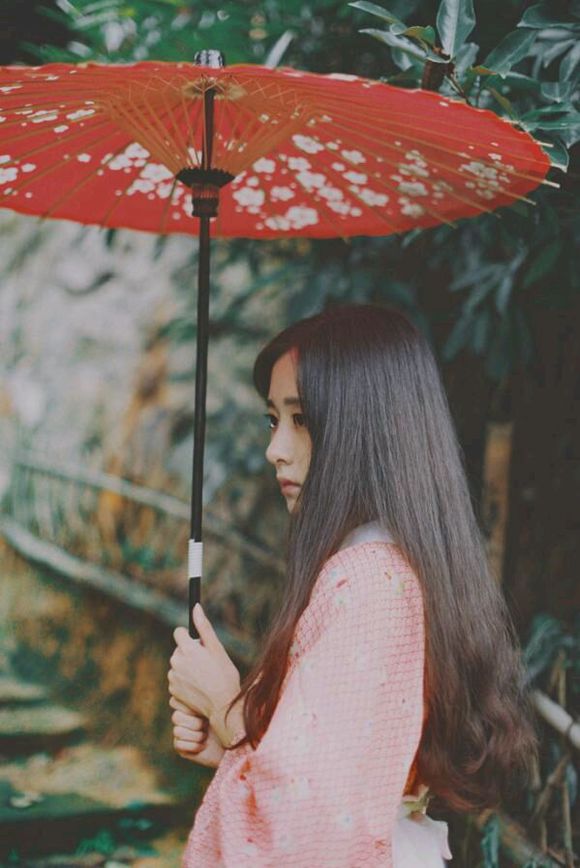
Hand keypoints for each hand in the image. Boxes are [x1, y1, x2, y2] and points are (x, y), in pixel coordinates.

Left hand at [169, 603, 240, 722]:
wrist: (222, 706)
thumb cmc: (224, 676)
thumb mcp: (217, 649)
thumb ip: (204, 627)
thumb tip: (196, 607)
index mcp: (187, 649)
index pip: (178, 633)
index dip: (189, 637)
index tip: (199, 644)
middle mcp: (176, 662)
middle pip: (179, 650)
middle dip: (189, 653)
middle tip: (206, 663)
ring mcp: (173, 677)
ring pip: (177, 665)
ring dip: (187, 667)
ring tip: (203, 677)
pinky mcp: (173, 691)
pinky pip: (176, 679)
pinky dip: (184, 681)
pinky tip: (198, 687)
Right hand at [170, 696, 224, 769]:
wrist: (232, 747)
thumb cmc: (229, 725)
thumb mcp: (219, 710)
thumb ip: (207, 700)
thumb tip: (195, 691)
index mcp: (192, 705)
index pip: (176, 702)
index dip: (189, 709)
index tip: (204, 712)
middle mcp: (185, 718)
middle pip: (176, 717)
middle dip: (194, 723)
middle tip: (206, 725)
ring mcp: (182, 733)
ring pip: (177, 730)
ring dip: (196, 735)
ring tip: (206, 736)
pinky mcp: (181, 747)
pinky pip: (179, 744)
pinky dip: (194, 746)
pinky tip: (203, 746)